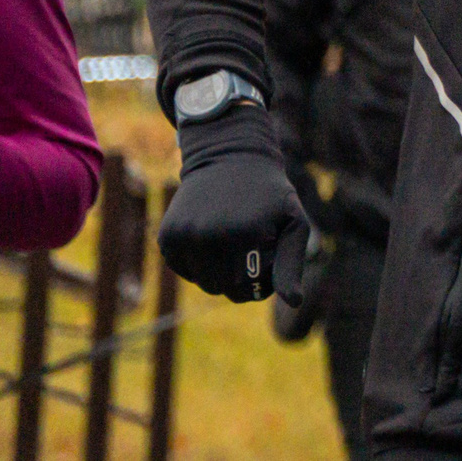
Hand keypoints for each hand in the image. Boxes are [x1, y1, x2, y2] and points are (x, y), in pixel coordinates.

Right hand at [157, 105, 308, 302]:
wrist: (229, 158)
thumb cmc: (269, 195)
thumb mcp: (292, 221)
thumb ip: (291, 263)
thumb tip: (294, 303)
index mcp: (245, 234)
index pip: (250, 290)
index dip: (262, 282)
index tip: (269, 259)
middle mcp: (210, 236)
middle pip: (226, 290)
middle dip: (242, 279)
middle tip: (252, 249)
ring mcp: (185, 236)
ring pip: (206, 285)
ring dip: (221, 273)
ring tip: (233, 241)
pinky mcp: (167, 238)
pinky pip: (185, 272)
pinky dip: (200, 264)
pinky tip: (211, 236)